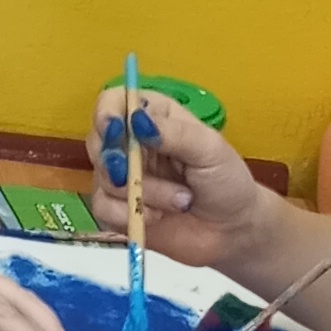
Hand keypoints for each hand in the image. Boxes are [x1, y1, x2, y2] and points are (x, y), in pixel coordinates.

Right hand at [85, 88, 268, 269]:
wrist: (232, 229)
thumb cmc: (226, 181)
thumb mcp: (210, 150)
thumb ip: (175, 134)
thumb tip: (138, 121)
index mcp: (154, 116)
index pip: (113, 101)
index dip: (106, 113)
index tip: (114, 130)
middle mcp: (132, 143)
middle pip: (98, 140)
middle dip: (118, 161)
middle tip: (136, 174)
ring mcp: (123, 178)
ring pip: (104, 179)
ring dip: (144, 193)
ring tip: (181, 200)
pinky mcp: (118, 210)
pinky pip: (103, 209)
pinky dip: (129, 215)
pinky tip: (157, 217)